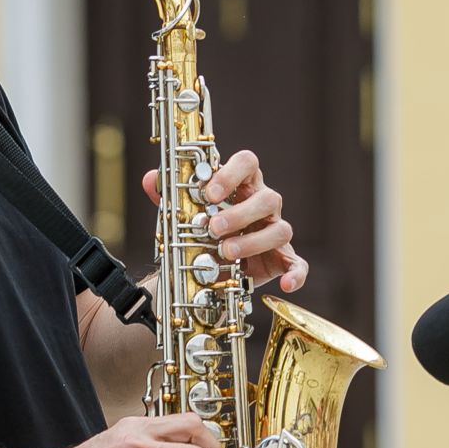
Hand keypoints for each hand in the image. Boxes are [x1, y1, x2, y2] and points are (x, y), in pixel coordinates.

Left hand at [142, 148, 308, 293]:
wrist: (209, 266)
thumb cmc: (203, 229)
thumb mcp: (184, 213)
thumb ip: (169, 196)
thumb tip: (150, 179)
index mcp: (242, 185)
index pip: (248, 163)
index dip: (231, 173)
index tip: (209, 192)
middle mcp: (263, 205)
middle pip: (268, 198)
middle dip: (240, 214)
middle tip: (213, 228)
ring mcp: (275, 231)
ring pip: (281, 229)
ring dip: (254, 242)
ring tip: (226, 251)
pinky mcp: (282, 259)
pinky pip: (298, 264)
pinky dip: (296, 274)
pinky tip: (286, 284)